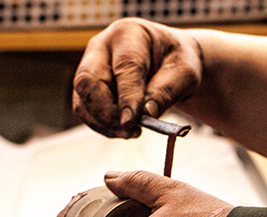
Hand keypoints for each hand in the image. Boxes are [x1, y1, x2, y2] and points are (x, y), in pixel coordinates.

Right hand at [73, 18, 202, 137]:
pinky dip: (103, 126)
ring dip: (104, 124)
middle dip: (106, 113)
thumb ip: (166, 92)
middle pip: (88, 81)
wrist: (168, 61)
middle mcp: (102, 47)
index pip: (124, 67)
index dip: (127, 96)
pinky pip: (86, 111)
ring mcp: (90, 66)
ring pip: (83, 100)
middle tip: (131, 130)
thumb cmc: (176, 62)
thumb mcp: (184, 74)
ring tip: (133, 133)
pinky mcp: (88, 87)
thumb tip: (146, 114)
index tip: (132, 121)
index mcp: (129, 34)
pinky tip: (125, 130)